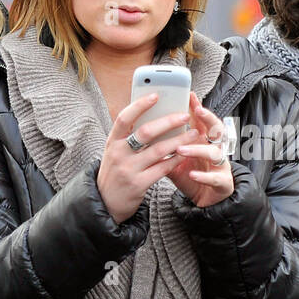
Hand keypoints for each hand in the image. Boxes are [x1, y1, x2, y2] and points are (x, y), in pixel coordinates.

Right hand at [97, 93, 195, 222]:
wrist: (105, 203)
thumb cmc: (114, 173)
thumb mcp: (114, 152)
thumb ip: (128, 137)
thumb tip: (152, 115)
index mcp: (112, 142)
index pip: (124, 118)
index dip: (139, 105)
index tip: (155, 95)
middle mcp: (118, 154)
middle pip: (145, 132)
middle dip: (168, 122)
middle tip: (184, 115)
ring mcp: (128, 169)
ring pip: (158, 150)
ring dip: (179, 140)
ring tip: (193, 133)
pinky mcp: (139, 184)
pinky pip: (162, 168)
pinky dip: (176, 159)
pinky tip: (186, 153)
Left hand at [168, 91, 233, 208]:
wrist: (206, 201)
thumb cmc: (189, 176)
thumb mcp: (175, 160)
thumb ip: (164, 147)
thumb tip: (142, 135)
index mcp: (203, 141)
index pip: (201, 120)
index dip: (197, 107)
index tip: (189, 95)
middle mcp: (214, 149)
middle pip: (216, 129)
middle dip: (208, 118)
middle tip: (197, 111)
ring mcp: (220, 166)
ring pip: (215, 153)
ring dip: (197, 149)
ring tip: (181, 148)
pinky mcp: (223, 183)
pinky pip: (215, 178)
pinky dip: (204, 176)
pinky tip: (192, 174)